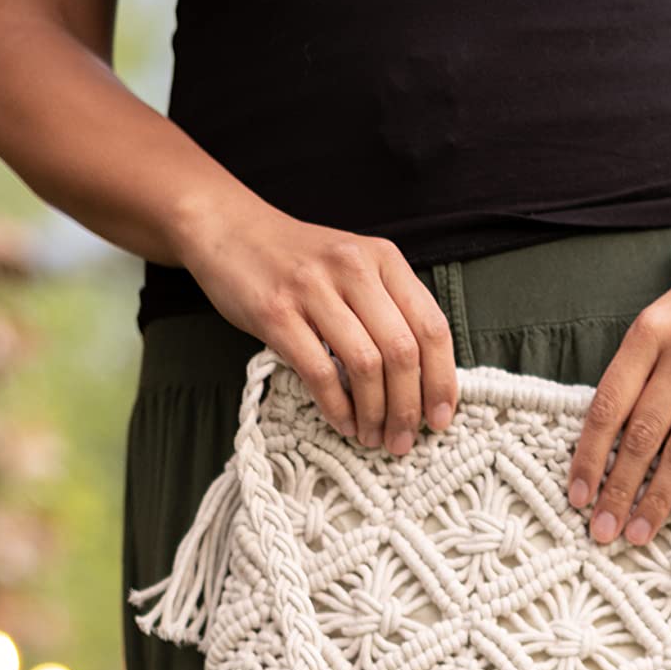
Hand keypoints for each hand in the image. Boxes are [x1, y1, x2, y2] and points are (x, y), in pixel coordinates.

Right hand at [176, 194, 459, 450]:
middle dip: (409, 408)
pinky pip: (320, 372)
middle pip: (402, 352)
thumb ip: (387, 309)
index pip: (432, 327)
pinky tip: (342, 423)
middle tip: (404, 442)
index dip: (442, 381)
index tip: (441, 419)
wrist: (228, 227)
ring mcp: (313, 289)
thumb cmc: (296, 261)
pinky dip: (337, 407)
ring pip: (366, 365)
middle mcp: (354, 268)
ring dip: (374, 414)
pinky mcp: (276, 312)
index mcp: (383, 259)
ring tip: (372, 438)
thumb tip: (422, 382)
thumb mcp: (354, 269)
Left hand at [566, 263, 670, 546]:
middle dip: (619, 490)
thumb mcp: (657, 327)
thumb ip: (634, 377)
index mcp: (649, 333)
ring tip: (639, 532)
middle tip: (604, 531)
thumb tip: (605, 452)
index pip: (608, 405)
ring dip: (657, 498)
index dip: (589, 457)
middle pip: (643, 434)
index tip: (578, 498)